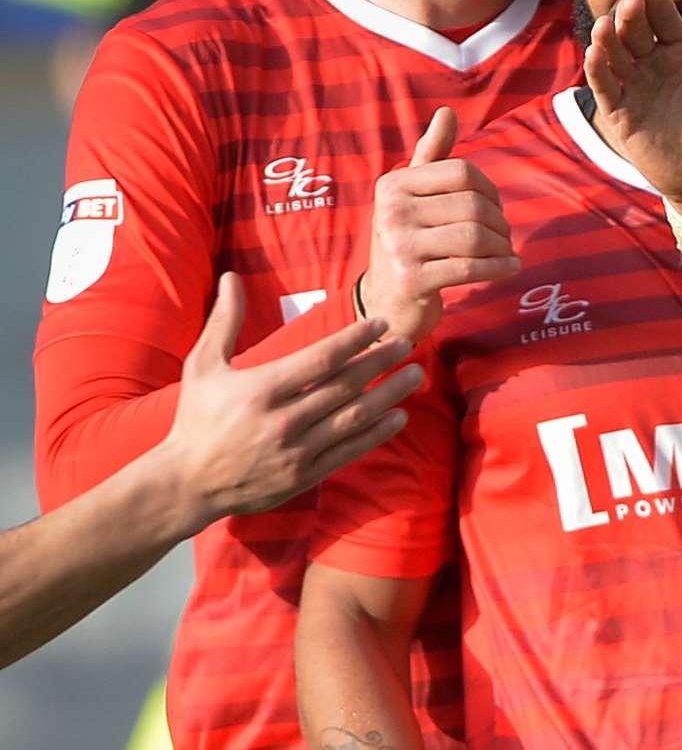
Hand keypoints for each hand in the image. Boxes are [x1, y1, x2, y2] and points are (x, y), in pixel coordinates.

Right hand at [160, 273, 421, 533]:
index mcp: (261, 390)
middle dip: (381, 362)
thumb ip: (225, 321)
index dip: (355, 339)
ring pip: (354, 418)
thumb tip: (231, 276)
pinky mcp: (304, 475)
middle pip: (345, 385)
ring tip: (415, 375)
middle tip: (409, 344)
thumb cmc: (197, 418)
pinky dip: (377, 434)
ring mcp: (296, 451)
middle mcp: (283, 420)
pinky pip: (349, 451)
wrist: (187, 484)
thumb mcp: (203, 366)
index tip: (381, 324)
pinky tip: (399, 417)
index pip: (321, 359)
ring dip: (389, 395)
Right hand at [359, 107, 518, 340]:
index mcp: (393, 185)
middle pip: (472, 206)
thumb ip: (432, 155)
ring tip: (506, 253)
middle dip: (499, 223)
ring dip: (501, 246)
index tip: (495, 208)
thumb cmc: (409, 241)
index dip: (489, 189)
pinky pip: (470, 268)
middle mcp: (390, 212)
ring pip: (474, 236)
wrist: (387, 301)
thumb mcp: (414, 196)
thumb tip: (447, 112)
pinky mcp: (411, 280)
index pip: (461, 172)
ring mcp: (398, 247)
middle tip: (504, 238)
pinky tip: (511, 268)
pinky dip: (499, 268)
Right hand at [584, 0, 681, 221]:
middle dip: (629, 15)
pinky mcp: (620, 113)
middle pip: (635, 30)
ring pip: (615, 54)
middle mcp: (655, 64)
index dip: (652, 1)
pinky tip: (595, 53)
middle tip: (629, 5)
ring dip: (607, 38)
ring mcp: (636, 87)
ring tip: (606, 26)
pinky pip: (605, 86)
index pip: (662, 16)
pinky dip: (597, 69)